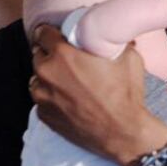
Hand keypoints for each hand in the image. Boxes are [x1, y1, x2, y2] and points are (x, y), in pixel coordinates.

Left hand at [30, 24, 166, 165]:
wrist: (122, 132)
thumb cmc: (125, 94)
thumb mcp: (129, 57)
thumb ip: (113, 42)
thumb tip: (113, 35)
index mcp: (63, 54)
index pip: (43, 33)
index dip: (51, 34)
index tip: (58, 37)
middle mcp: (47, 72)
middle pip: (38, 55)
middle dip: (51, 56)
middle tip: (69, 62)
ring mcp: (42, 95)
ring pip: (37, 78)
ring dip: (49, 77)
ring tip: (68, 83)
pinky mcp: (43, 114)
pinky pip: (42, 99)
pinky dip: (51, 97)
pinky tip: (69, 100)